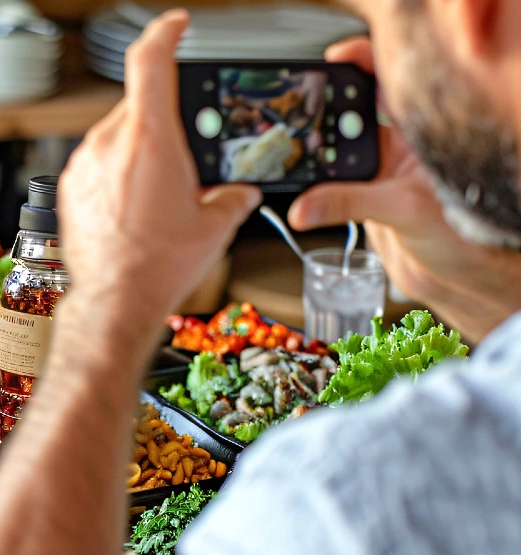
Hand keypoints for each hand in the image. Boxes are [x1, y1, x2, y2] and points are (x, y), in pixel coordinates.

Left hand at [57, 10, 260, 323]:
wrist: (114, 300)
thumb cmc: (158, 264)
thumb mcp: (215, 225)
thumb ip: (233, 196)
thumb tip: (241, 192)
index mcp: (149, 137)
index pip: (150, 59)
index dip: (165, 32)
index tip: (177, 24)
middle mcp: (109, 143)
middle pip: (138, 105)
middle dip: (164, 121)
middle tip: (184, 154)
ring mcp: (83, 164)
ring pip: (117, 136)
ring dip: (139, 150)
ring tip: (159, 191)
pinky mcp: (69, 186)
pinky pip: (97, 162)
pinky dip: (117, 172)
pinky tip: (134, 206)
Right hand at [289, 37, 520, 340]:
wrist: (457, 280)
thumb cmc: (463, 237)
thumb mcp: (404, 210)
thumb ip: (350, 204)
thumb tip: (306, 206)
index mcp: (420, 133)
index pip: (387, 83)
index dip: (360, 65)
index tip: (331, 63)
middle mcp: (398, 148)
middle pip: (350, 113)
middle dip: (324, 112)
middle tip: (303, 119)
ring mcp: (377, 172)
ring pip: (335, 150)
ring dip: (316, 155)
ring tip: (301, 161)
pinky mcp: (360, 198)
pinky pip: (328, 185)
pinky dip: (311, 190)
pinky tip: (304, 196)